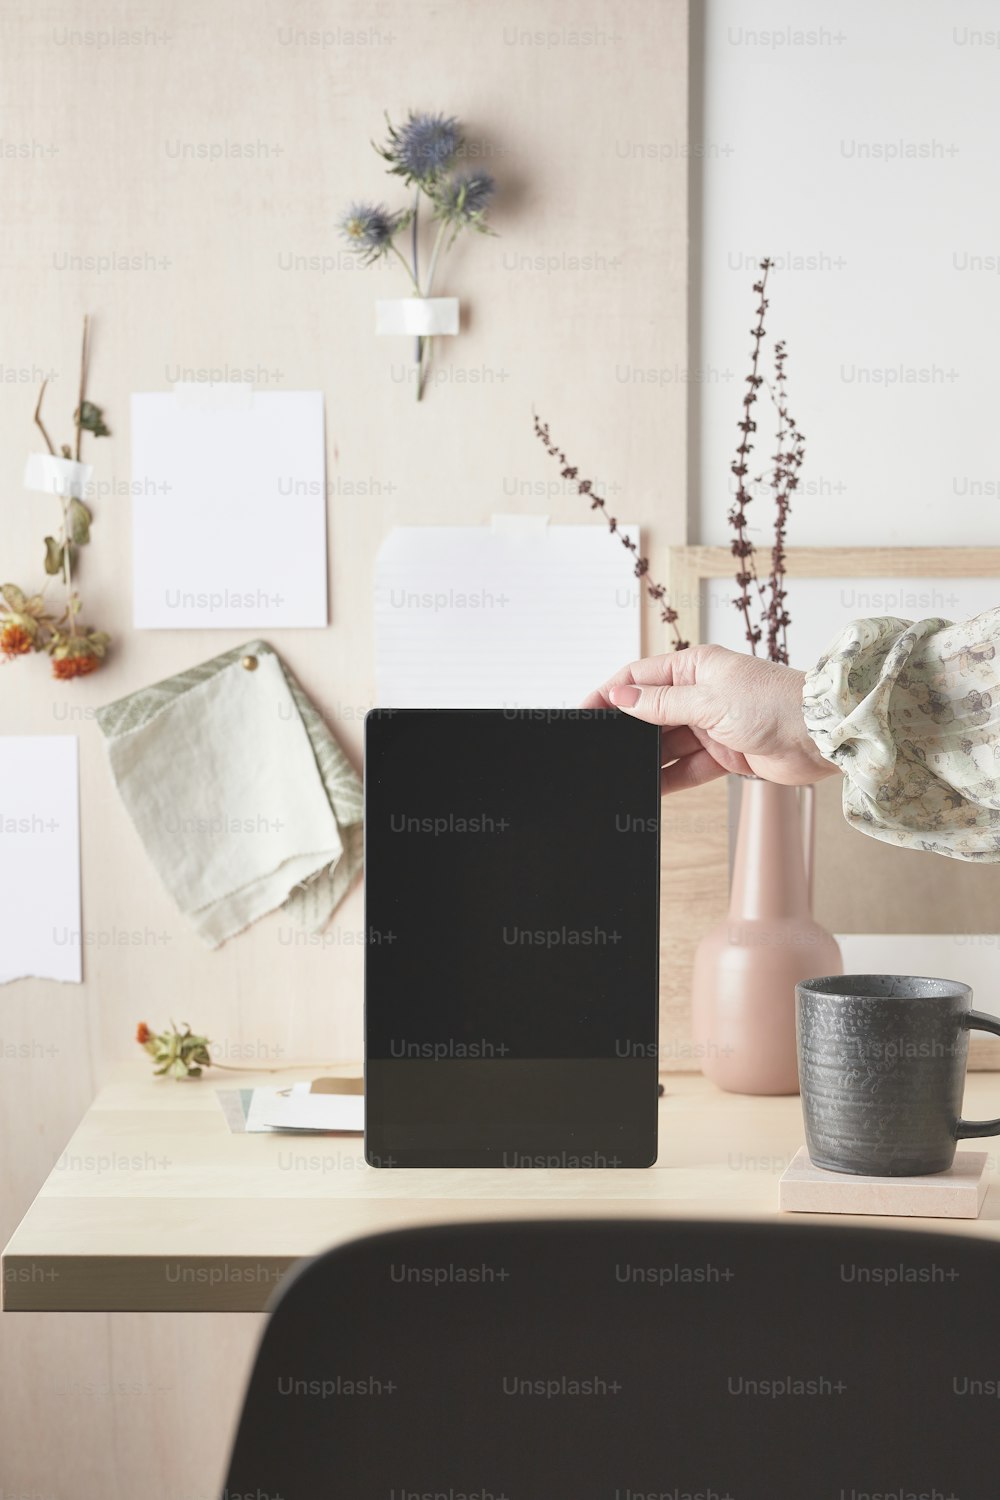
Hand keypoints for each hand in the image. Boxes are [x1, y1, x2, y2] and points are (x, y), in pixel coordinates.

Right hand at [583, 644, 838, 793]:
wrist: (822, 737)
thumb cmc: (774, 703)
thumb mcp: (709, 699)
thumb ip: (662, 702)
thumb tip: (621, 696)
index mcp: (696, 666)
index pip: (639, 676)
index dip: (609, 693)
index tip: (582, 711)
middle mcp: (701, 693)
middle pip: (649, 711)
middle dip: (625, 730)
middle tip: (596, 749)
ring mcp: (712, 724)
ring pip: (666, 743)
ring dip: (646, 758)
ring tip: (618, 773)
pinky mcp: (725, 754)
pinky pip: (687, 767)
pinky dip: (669, 778)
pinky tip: (649, 789)